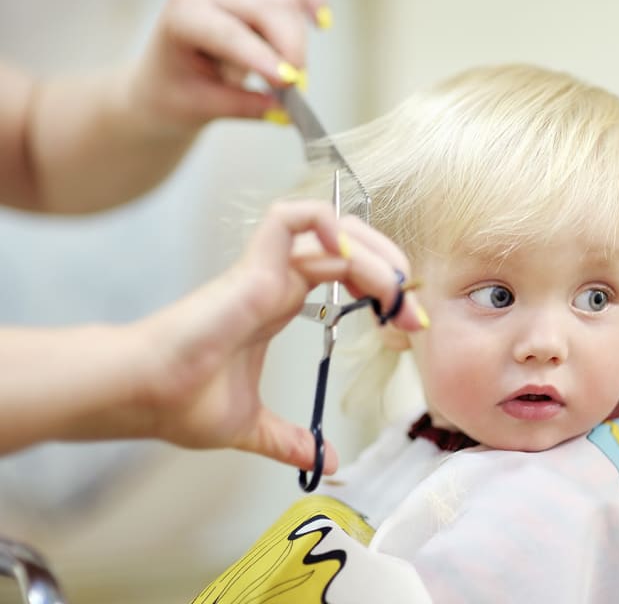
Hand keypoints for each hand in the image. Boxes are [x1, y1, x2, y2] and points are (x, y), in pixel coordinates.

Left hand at [128, 0, 328, 134]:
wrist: (165, 84)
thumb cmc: (173, 94)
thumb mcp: (199, 107)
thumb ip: (242, 107)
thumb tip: (283, 111)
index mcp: (183, 16)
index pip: (227, 32)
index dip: (260, 55)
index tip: (287, 81)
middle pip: (263, 9)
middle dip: (288, 48)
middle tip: (297, 90)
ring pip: (282, 4)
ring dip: (295, 42)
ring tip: (288, 83)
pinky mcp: (258, 2)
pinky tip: (322, 21)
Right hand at [139, 200, 426, 471]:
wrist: (144, 395)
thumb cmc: (182, 401)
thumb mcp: (253, 426)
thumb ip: (289, 440)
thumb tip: (325, 461)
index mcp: (279, 303)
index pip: (343, 273)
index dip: (381, 289)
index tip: (407, 324)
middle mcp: (277, 280)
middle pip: (347, 246)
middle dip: (389, 267)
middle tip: (412, 308)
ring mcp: (266, 270)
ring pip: (331, 230)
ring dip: (374, 253)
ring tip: (395, 291)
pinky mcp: (252, 267)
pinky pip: (291, 219)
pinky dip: (327, 224)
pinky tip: (352, 258)